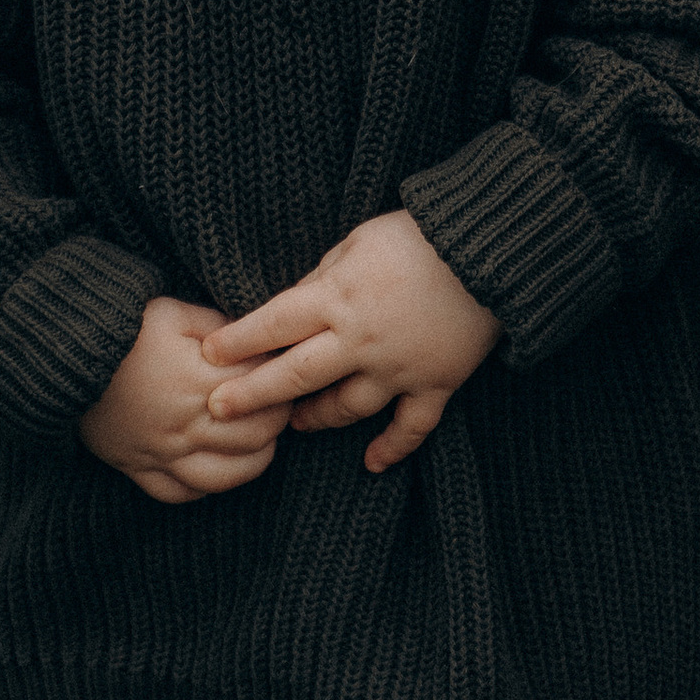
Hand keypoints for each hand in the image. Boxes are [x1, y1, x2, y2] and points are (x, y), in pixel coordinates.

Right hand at [79, 295, 290, 504]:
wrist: (60, 356)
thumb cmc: (120, 328)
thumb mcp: (172, 312)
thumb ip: (218, 327)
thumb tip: (254, 342)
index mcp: (197, 382)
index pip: (261, 392)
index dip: (280, 381)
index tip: (283, 371)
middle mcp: (183, 424)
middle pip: (254, 437)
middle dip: (276, 421)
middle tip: (278, 405)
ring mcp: (159, 452)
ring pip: (224, 476)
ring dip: (253, 462)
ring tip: (259, 442)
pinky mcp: (136, 467)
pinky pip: (177, 494)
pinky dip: (202, 489)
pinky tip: (216, 470)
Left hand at [203, 208, 502, 473]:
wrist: (490, 250)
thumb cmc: (419, 236)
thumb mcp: (355, 243)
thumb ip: (323, 277)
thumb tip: (294, 302)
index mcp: (336, 298)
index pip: (273, 324)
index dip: (237, 341)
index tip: (209, 355)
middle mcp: (359, 339)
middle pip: (295, 376)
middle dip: (253, 395)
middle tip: (217, 411)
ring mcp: (398, 367)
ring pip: (346, 406)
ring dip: (316, 418)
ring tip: (296, 423)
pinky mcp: (436, 383)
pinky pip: (411, 427)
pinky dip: (392, 448)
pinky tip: (370, 463)